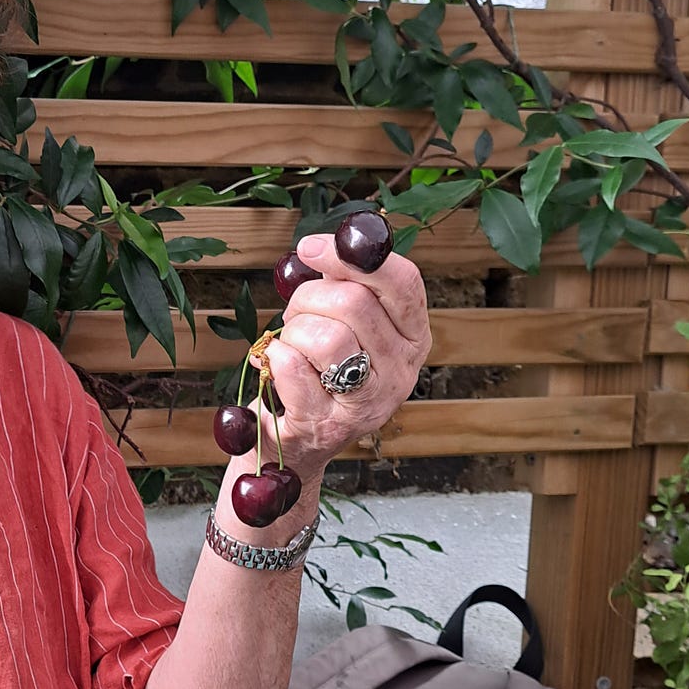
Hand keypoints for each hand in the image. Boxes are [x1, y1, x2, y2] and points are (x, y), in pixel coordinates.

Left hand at [257, 231, 431, 478]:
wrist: (296, 441)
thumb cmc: (318, 371)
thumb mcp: (342, 323)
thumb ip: (341, 286)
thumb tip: (317, 248)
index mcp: (413, 335)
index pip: (403, 282)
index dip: (353, 257)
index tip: (312, 247)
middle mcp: (401, 370)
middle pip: (354, 303)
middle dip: (308, 299)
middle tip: (296, 315)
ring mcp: (369, 402)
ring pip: (326, 336)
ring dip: (293, 332)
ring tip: (291, 345)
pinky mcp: (329, 426)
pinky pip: (296, 371)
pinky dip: (276, 358)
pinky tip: (276, 364)